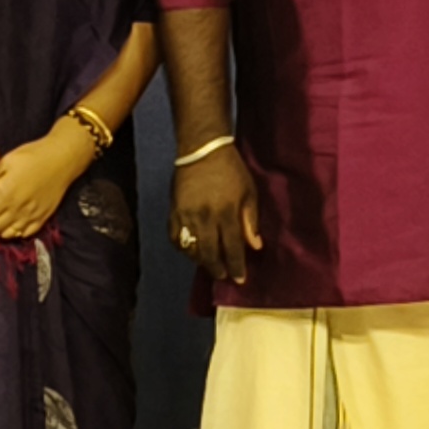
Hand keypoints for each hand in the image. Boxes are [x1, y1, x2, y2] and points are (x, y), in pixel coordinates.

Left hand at [0, 133, 89, 240]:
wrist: (62, 159)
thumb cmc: (33, 155)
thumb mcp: (7, 161)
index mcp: (6, 195)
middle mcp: (17, 210)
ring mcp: (30, 217)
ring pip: (4, 234)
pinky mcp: (41, 219)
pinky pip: (21, 234)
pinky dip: (10, 232)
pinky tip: (5, 224)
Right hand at [172, 144, 264, 281]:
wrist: (202, 149)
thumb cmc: (231, 170)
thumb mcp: (249, 192)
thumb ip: (250, 220)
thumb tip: (255, 246)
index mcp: (226, 212)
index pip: (232, 248)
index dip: (236, 266)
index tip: (240, 279)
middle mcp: (205, 217)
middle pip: (210, 253)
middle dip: (217, 269)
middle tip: (223, 276)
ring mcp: (186, 215)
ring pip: (192, 249)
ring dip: (201, 261)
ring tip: (209, 264)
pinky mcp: (173, 211)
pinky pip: (175, 238)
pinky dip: (183, 248)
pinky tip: (191, 251)